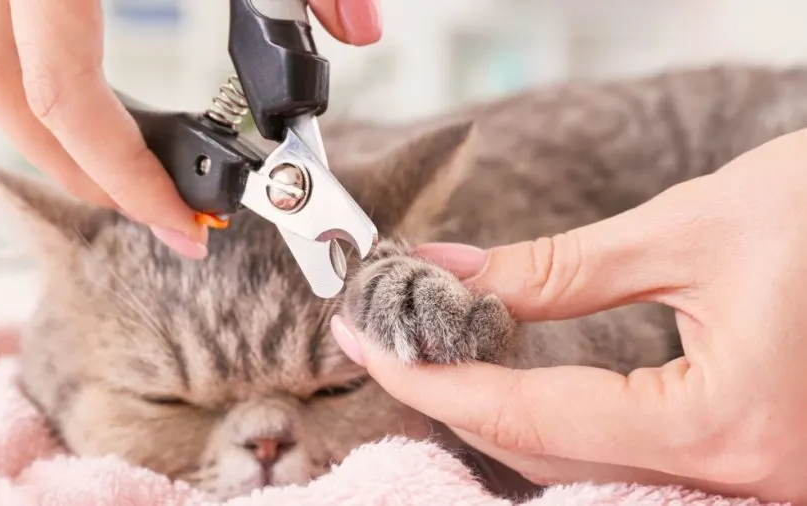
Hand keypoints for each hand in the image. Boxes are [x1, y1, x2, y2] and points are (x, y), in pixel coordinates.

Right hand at [0, 0, 380, 258]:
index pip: (65, 98)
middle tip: (154, 215)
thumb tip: (359, 31)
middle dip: (79, 173)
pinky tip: (90, 89)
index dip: (123, 178)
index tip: (183, 229)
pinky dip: (33, 73)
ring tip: (121, 167)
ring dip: (48, 127)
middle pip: (4, 96)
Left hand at [331, 128, 806, 502]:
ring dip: (506, 418)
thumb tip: (453, 272)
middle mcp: (745, 480)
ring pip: (589, 470)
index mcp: (726, 424)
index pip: (531, 417)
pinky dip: (566, 428)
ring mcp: (757, 486)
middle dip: (460, 399)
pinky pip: (635, 464)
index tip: (373, 341)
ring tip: (442, 357)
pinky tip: (521, 387)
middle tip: (397, 344)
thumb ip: (559, 267)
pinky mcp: (757, 467)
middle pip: (551, 457)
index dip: (437, 379)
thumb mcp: (690, 230)